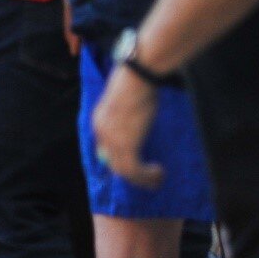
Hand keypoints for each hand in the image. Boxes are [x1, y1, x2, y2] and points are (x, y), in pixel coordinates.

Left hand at [90, 62, 163, 186]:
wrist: (137, 78)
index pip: (106, 150)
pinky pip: (134, 170)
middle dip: (134, 174)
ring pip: (125, 172)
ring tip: (159, 178)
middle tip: (151, 177)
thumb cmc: (136, 83)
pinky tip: (159, 171)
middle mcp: (102, 134)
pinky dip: (147, 175)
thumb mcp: (125, 101)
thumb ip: (125, 116)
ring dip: (143, 179)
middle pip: (114, 164)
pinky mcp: (126, 146)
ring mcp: (113, 141)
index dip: (122, 160)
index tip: (140, 164)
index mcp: (99, 122)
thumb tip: (135, 129)